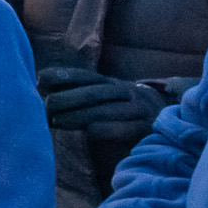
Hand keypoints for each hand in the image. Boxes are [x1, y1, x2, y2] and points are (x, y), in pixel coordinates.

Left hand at [35, 66, 167, 139]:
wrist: (168, 118)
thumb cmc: (124, 110)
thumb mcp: (104, 98)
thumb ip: (76, 92)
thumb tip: (39, 84)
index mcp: (112, 84)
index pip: (87, 77)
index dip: (65, 76)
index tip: (41, 78)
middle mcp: (125, 93)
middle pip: (95, 92)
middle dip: (69, 97)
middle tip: (48, 105)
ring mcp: (138, 109)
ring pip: (108, 109)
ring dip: (81, 114)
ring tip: (58, 121)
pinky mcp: (147, 128)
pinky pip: (127, 127)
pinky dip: (108, 129)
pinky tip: (89, 132)